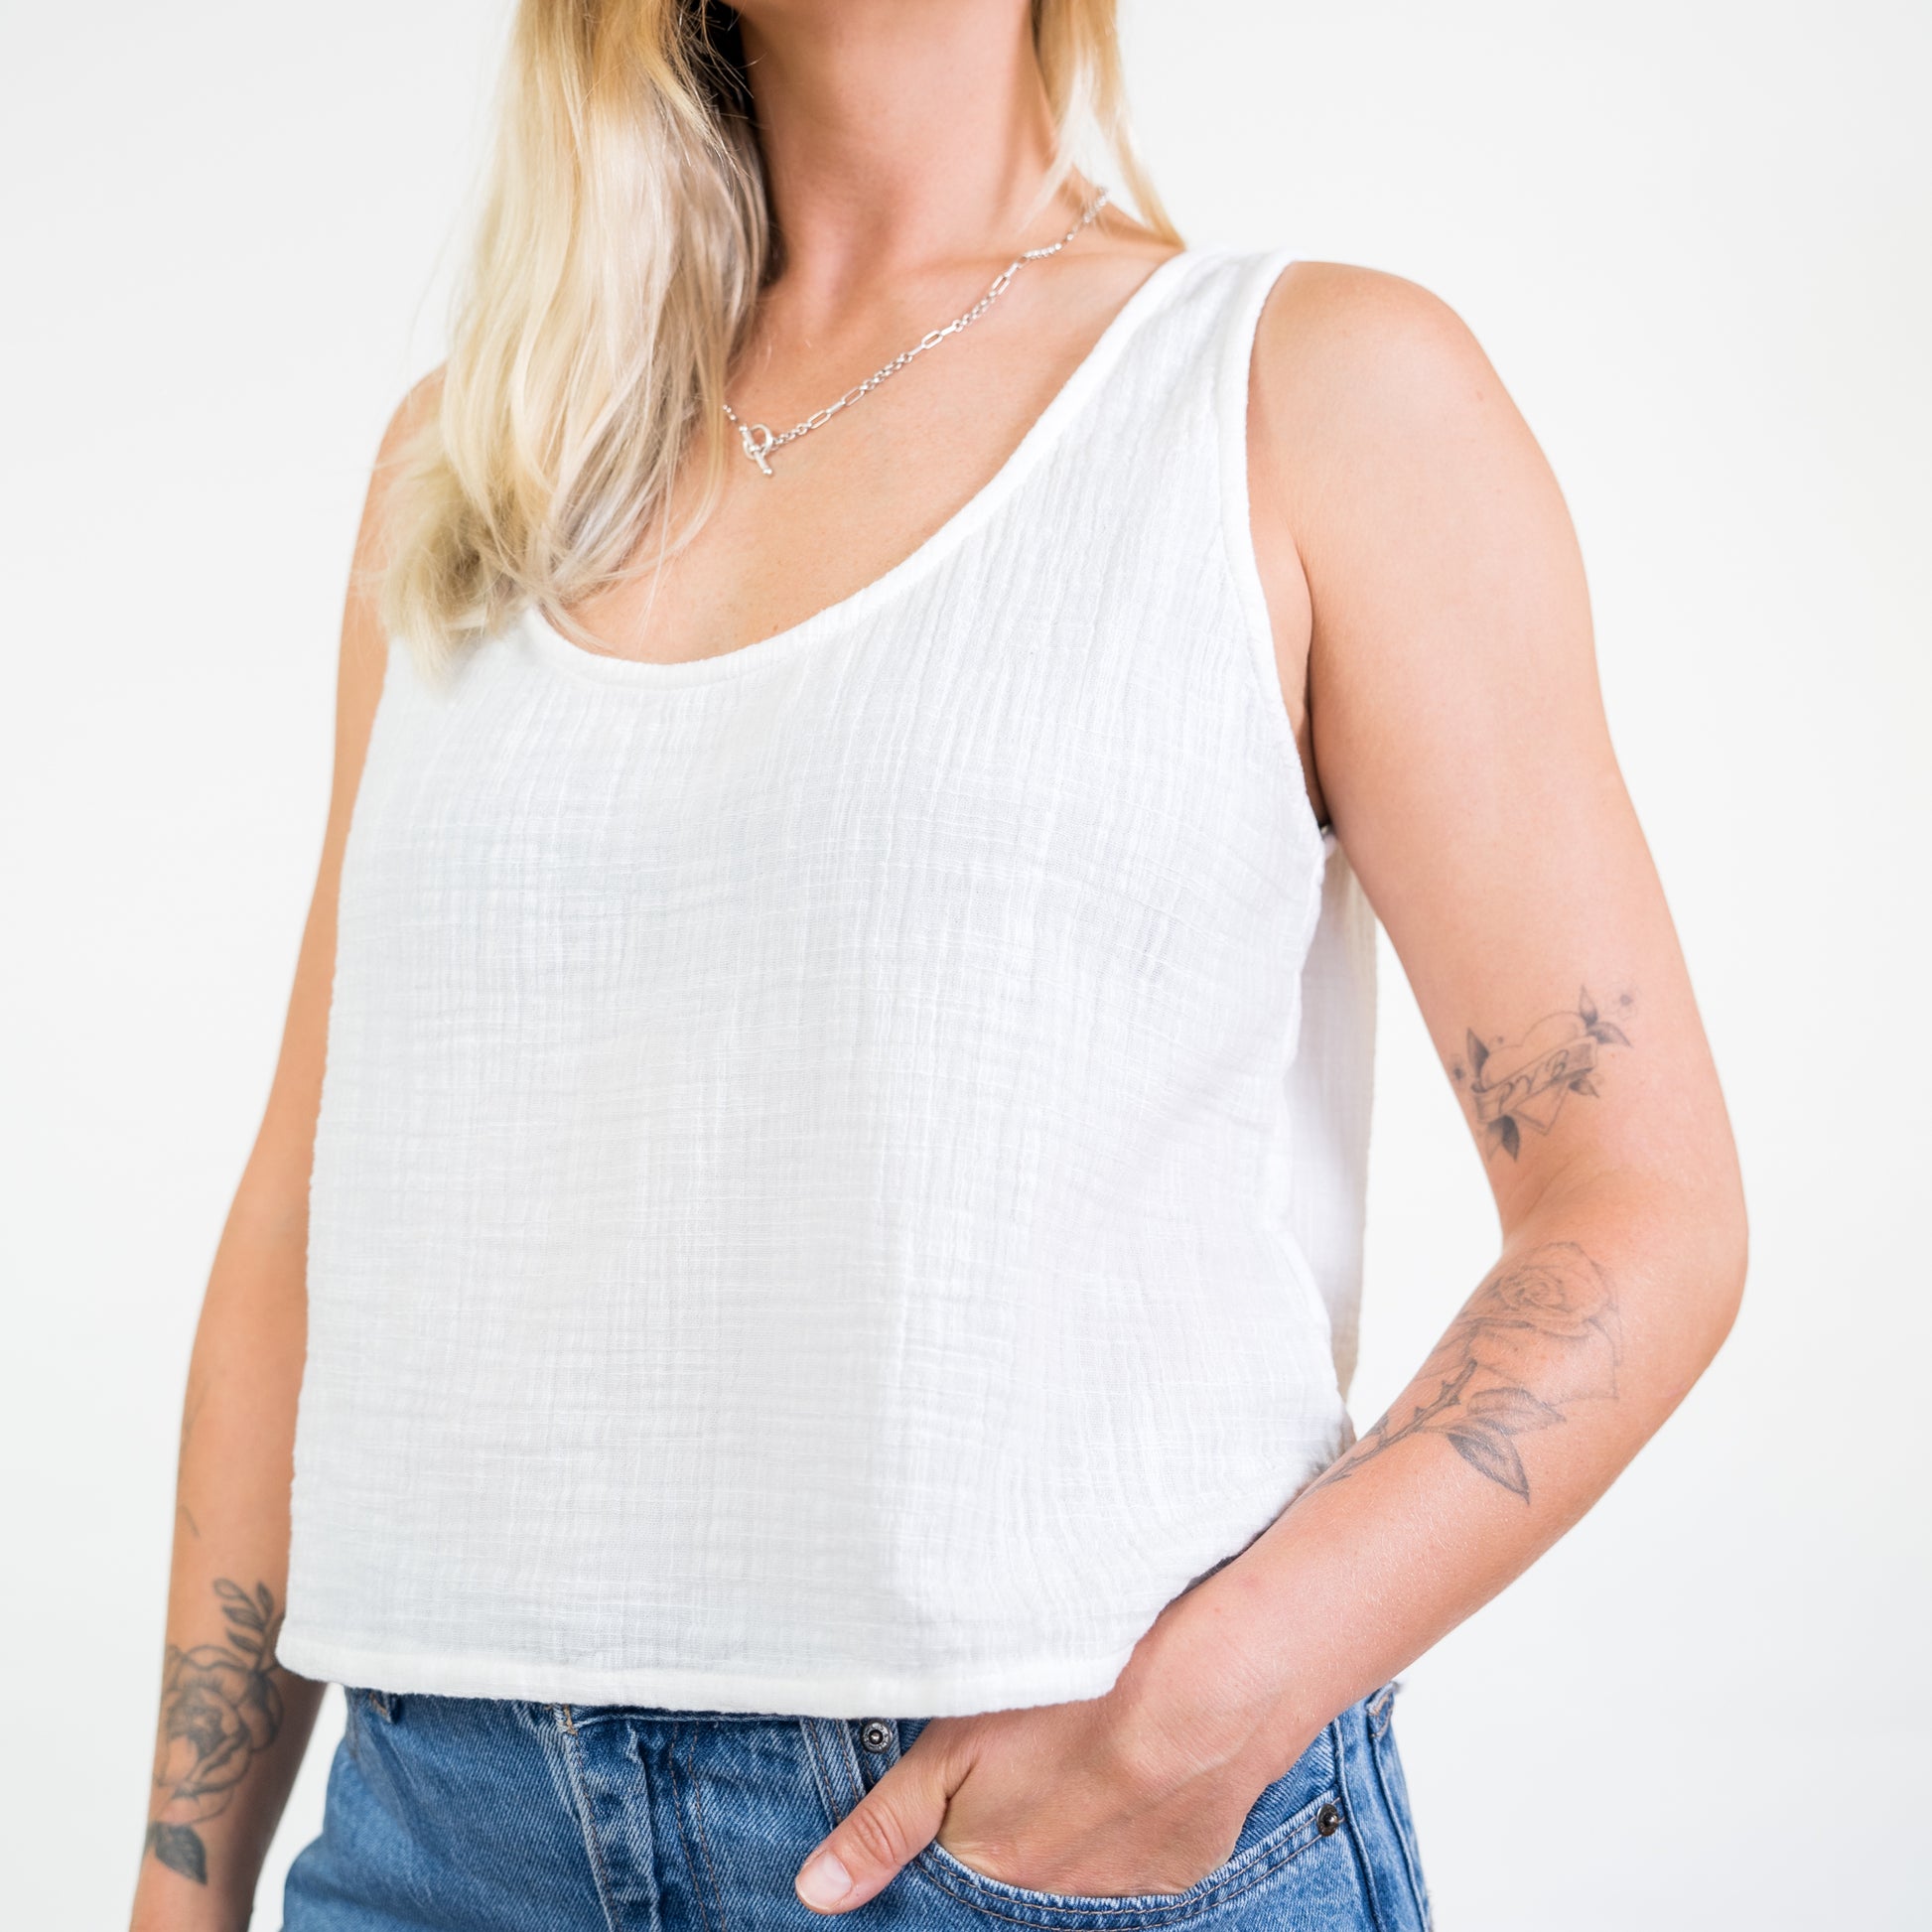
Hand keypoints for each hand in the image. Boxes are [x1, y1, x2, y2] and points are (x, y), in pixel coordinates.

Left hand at [792, 1581, 1302, 1912]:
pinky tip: (1146, 1754)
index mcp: (997, 1863)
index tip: (986, 1774)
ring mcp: (1130, 1885)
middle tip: (1046, 1744)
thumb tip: (814, 1896)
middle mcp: (1059, 1893)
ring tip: (1096, 1738)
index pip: (962, 1857)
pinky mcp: (1190, 1863)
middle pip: (1026, 1857)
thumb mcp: (953, 1740)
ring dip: (1085, 1810)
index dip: (966, 1811)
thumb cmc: (1074, 1693)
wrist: (1210, 1687)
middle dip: (1028, 1809)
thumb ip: (882, 1824)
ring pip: (1088, 1854)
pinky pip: (1151, 1849)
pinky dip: (1143, 1810)